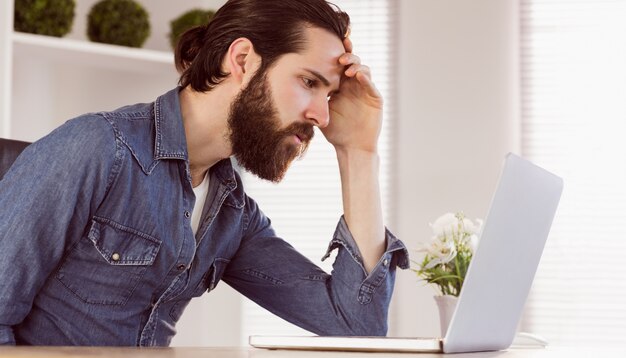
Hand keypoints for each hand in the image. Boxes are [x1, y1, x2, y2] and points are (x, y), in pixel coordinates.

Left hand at [322, 38, 382, 153]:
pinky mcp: (375, 99)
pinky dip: (366, 79)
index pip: (339, 67)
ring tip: (347, 69)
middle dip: (347, 56)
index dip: (336, 55)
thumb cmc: (336, 132)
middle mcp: (354, 86)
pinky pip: (371, 86)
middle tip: (339, 57)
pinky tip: (358, 76)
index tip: (328, 45)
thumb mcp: (321, 113)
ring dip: (356, 66)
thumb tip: (292, 89)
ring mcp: (365, 91)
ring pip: (363, 70)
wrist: (351, 148)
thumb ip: (313, 101)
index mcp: (341, 87)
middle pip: (353, 63)